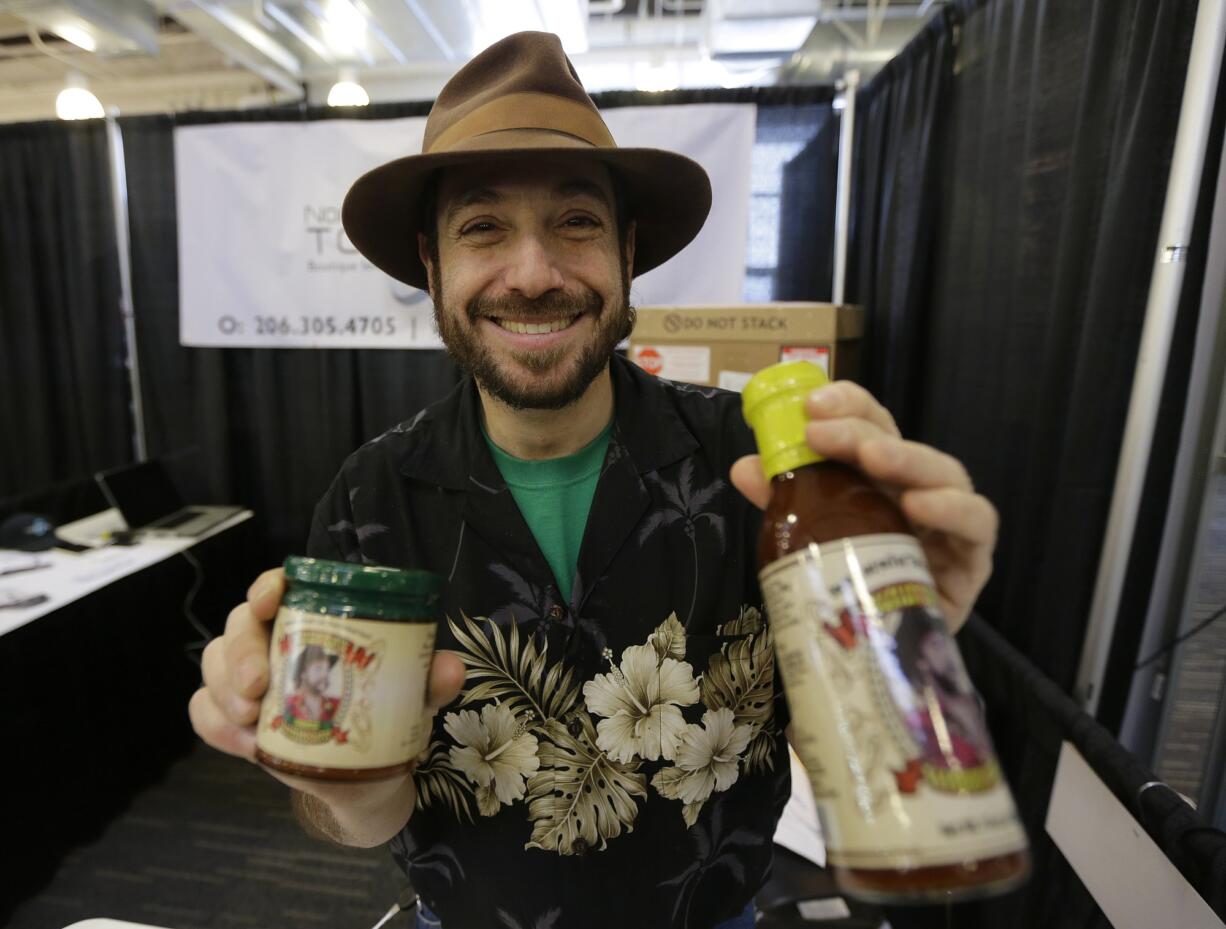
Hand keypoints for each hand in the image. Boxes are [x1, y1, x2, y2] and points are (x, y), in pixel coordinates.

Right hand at [188, 567, 465, 795]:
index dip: (268, 586)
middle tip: (259, 688)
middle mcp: (273, 640)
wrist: (366, 775)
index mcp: (313, 620)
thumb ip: (431, 680)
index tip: (272, 598)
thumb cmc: (387, 714)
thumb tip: (451, 669)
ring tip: (253, 720)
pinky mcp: (232, 718)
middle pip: (238, 624)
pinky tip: (247, 744)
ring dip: (225, 690)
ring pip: (213, 664)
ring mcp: (246, 679)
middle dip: (242, 651)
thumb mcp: (414, 696)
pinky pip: (203, 710)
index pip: (279, 588)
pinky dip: (218, 725)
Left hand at [730, 381, 997, 631]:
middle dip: (861, 431)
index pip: (872, 425)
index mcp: (881, 478)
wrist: (884, 654)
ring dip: (907, 459)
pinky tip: (918, 507)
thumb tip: (744, 467)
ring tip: (871, 457)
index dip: (848, 405)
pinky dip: (951, 508)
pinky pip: (976, 526)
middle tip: (822, 432)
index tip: (811, 405)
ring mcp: (950, 523)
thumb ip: (784, 503)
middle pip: (901, 445)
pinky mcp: (972, 561)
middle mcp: (918, 491)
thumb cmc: (851, 586)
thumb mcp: (812, 538)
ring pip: (945, 474)